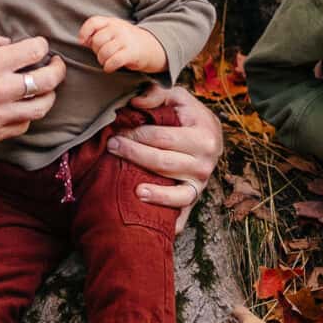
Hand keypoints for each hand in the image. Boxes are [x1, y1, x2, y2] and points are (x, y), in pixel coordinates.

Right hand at [0, 26, 67, 147]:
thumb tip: (6, 43)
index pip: (35, 51)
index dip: (41, 45)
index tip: (40, 46)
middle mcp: (0, 90)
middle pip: (48, 81)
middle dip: (58, 70)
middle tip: (56, 65)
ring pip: (41, 108)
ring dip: (48, 96)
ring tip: (46, 89)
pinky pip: (22, 126)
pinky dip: (28, 115)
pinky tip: (23, 107)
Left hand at [80, 15, 166, 72]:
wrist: (153, 47)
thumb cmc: (128, 41)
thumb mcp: (114, 31)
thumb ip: (98, 33)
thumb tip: (83, 41)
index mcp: (112, 22)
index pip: (93, 22)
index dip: (84, 32)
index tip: (83, 42)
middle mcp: (118, 29)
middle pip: (96, 41)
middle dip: (96, 51)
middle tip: (103, 54)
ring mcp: (126, 40)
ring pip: (104, 52)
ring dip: (102, 60)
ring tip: (107, 61)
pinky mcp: (132, 53)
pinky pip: (113, 61)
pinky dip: (109, 66)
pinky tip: (110, 67)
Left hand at [107, 84, 223, 223]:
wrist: (211, 135)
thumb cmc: (188, 115)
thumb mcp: (176, 97)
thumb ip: (156, 94)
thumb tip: (135, 102)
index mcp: (203, 134)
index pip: (163, 137)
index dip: (137, 134)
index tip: (117, 132)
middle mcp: (206, 161)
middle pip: (164, 162)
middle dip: (134, 155)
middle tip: (112, 148)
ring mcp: (201, 182)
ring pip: (175, 192)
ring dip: (154, 193)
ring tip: (134, 190)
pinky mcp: (195, 196)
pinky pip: (184, 211)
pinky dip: (174, 222)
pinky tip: (160, 228)